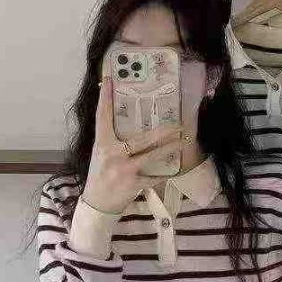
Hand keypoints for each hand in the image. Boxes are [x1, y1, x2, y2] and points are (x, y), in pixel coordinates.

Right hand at [81, 75, 183, 214]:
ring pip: (152, 156)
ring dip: (169, 148)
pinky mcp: (134, 184)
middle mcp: (113, 155)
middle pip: (141, 140)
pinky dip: (164, 173)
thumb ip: (110, 137)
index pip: (103, 116)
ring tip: (184, 140)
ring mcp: (124, 170)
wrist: (98, 203)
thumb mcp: (101, 152)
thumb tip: (116, 113)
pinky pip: (154, 177)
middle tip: (178, 123)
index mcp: (102, 143)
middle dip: (163, 132)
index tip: (110, 78)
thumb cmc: (100, 174)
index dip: (106, 97)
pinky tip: (175, 168)